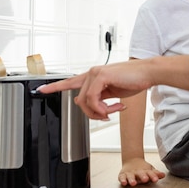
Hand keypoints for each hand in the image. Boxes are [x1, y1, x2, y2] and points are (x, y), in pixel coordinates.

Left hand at [37, 61, 152, 119]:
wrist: (148, 73)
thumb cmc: (134, 81)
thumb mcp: (113, 92)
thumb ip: (99, 98)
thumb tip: (88, 105)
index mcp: (93, 76)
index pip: (70, 81)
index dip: (55, 86)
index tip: (41, 89)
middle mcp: (91, 73)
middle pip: (79, 101)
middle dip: (92, 113)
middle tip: (108, 114)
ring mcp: (95, 73)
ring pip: (85, 101)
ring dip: (100, 111)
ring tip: (114, 109)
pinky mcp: (100, 76)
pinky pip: (93, 99)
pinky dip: (102, 107)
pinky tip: (114, 106)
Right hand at [119, 158, 165, 186]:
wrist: (132, 161)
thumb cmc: (143, 169)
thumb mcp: (150, 170)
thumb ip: (156, 174)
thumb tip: (163, 175)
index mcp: (146, 171)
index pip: (150, 173)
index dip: (153, 176)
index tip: (156, 179)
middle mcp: (138, 172)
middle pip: (141, 174)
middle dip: (143, 176)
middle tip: (145, 179)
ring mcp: (130, 173)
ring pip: (131, 176)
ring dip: (132, 180)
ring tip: (133, 183)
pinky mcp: (123, 175)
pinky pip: (122, 177)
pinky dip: (122, 180)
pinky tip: (124, 183)